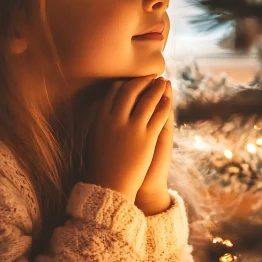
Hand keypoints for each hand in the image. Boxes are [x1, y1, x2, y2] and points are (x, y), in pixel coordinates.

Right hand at [85, 74, 171, 202]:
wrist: (109, 186)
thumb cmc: (100, 164)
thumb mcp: (94, 138)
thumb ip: (101, 120)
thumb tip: (104, 107)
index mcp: (100, 117)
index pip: (114, 91)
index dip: (126, 83)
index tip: (133, 79)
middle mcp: (115, 118)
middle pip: (131, 90)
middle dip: (142, 80)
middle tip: (151, 75)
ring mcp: (132, 127)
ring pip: (148, 100)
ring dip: (157, 88)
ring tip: (163, 81)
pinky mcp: (147, 137)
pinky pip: (159, 115)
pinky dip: (164, 104)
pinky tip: (168, 99)